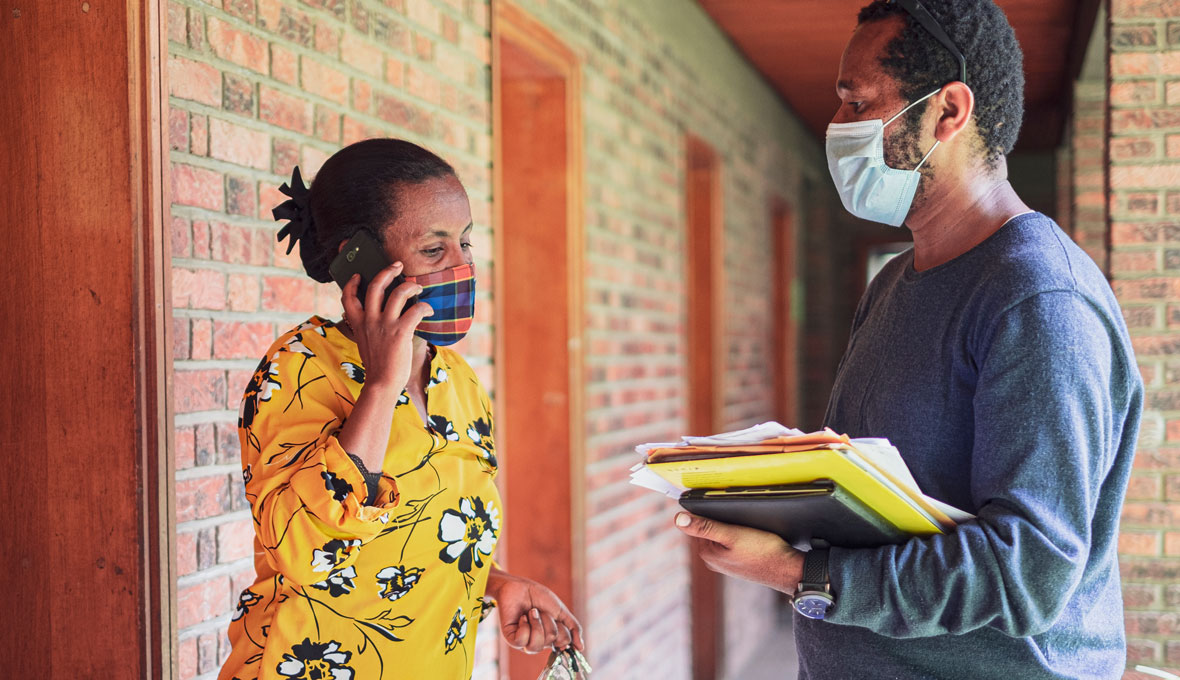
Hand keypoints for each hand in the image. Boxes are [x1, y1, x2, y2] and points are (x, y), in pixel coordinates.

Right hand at [340, 262, 433, 391]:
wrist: (382, 383)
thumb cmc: (378, 364)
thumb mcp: (366, 342)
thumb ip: (369, 327)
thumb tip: (382, 314)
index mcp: (358, 323)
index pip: (347, 297)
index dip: (352, 283)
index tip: (359, 275)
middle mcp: (369, 320)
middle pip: (375, 286)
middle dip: (387, 271)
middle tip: (398, 265)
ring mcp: (384, 325)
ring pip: (398, 293)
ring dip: (411, 286)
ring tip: (418, 287)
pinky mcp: (400, 331)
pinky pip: (415, 310)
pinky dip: (425, 306)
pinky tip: (429, 309)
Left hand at [486, 568, 583, 653]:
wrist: (519, 587)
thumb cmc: (539, 597)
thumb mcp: (560, 611)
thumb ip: (573, 628)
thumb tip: (581, 648)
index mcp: (552, 637)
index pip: (564, 642)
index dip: (562, 629)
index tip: (557, 618)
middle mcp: (540, 642)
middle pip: (552, 640)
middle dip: (549, 621)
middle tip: (541, 611)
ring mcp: (525, 642)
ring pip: (536, 645)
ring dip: (537, 623)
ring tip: (532, 612)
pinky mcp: (512, 639)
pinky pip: (521, 641)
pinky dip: (524, 626)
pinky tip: (522, 617)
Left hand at [674, 512, 803, 593]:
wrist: (788, 570)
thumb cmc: (762, 551)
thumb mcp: (732, 535)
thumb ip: (705, 527)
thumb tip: (678, 518)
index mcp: (706, 553)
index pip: (698, 523)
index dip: (709, 510)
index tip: (723, 503)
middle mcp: (712, 561)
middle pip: (710, 529)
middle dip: (720, 518)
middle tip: (738, 512)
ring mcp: (725, 563)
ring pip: (722, 535)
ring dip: (731, 526)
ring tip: (746, 523)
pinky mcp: (738, 563)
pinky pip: (732, 543)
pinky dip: (739, 535)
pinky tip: (751, 533)